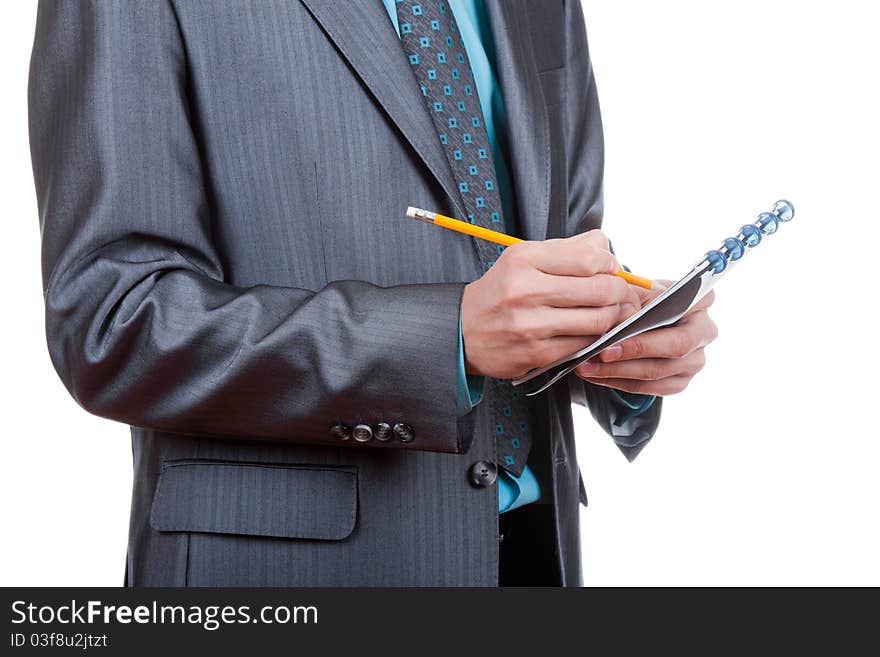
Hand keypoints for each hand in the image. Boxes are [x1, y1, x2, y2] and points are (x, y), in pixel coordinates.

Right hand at [460, 230, 633, 378]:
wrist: (463, 330)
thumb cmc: (501, 291)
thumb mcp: (524, 258)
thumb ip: (567, 249)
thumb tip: (607, 250)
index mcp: (524, 259)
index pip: (589, 258)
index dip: (610, 264)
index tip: (608, 269)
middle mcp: (526, 290)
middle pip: (600, 290)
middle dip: (618, 292)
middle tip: (617, 294)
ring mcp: (531, 325)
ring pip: (598, 320)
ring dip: (611, 317)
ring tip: (605, 312)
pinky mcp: (536, 353)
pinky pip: (584, 345)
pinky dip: (594, 338)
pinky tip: (587, 331)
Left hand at [573, 280, 717, 395]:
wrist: (639, 321)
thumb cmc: (639, 301)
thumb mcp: (636, 291)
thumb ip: (632, 299)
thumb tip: (619, 315)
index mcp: (700, 301)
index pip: (690, 306)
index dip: (664, 311)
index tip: (624, 325)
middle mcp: (705, 331)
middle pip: (676, 345)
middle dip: (636, 349)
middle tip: (602, 352)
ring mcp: (695, 360)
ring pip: (659, 371)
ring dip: (619, 371)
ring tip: (589, 366)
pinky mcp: (680, 381)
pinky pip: (650, 388)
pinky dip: (619, 382)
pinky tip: (597, 375)